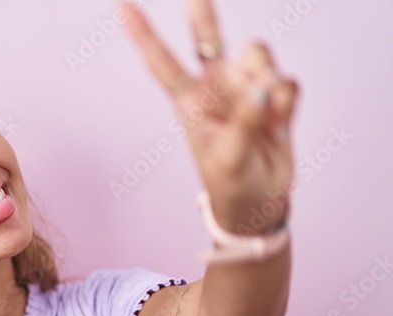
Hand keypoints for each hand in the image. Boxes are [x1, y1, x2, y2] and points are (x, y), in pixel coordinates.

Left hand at [121, 0, 300, 232]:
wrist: (260, 202)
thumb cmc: (232, 185)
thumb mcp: (230, 159)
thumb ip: (245, 121)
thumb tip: (263, 86)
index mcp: (189, 102)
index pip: (163, 63)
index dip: (144, 35)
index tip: (122, 6)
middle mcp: (216, 87)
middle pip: (209, 35)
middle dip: (201, 10)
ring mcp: (245, 87)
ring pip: (259, 55)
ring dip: (266, 80)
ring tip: (264, 116)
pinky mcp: (275, 95)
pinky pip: (287, 80)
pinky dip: (286, 100)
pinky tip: (279, 121)